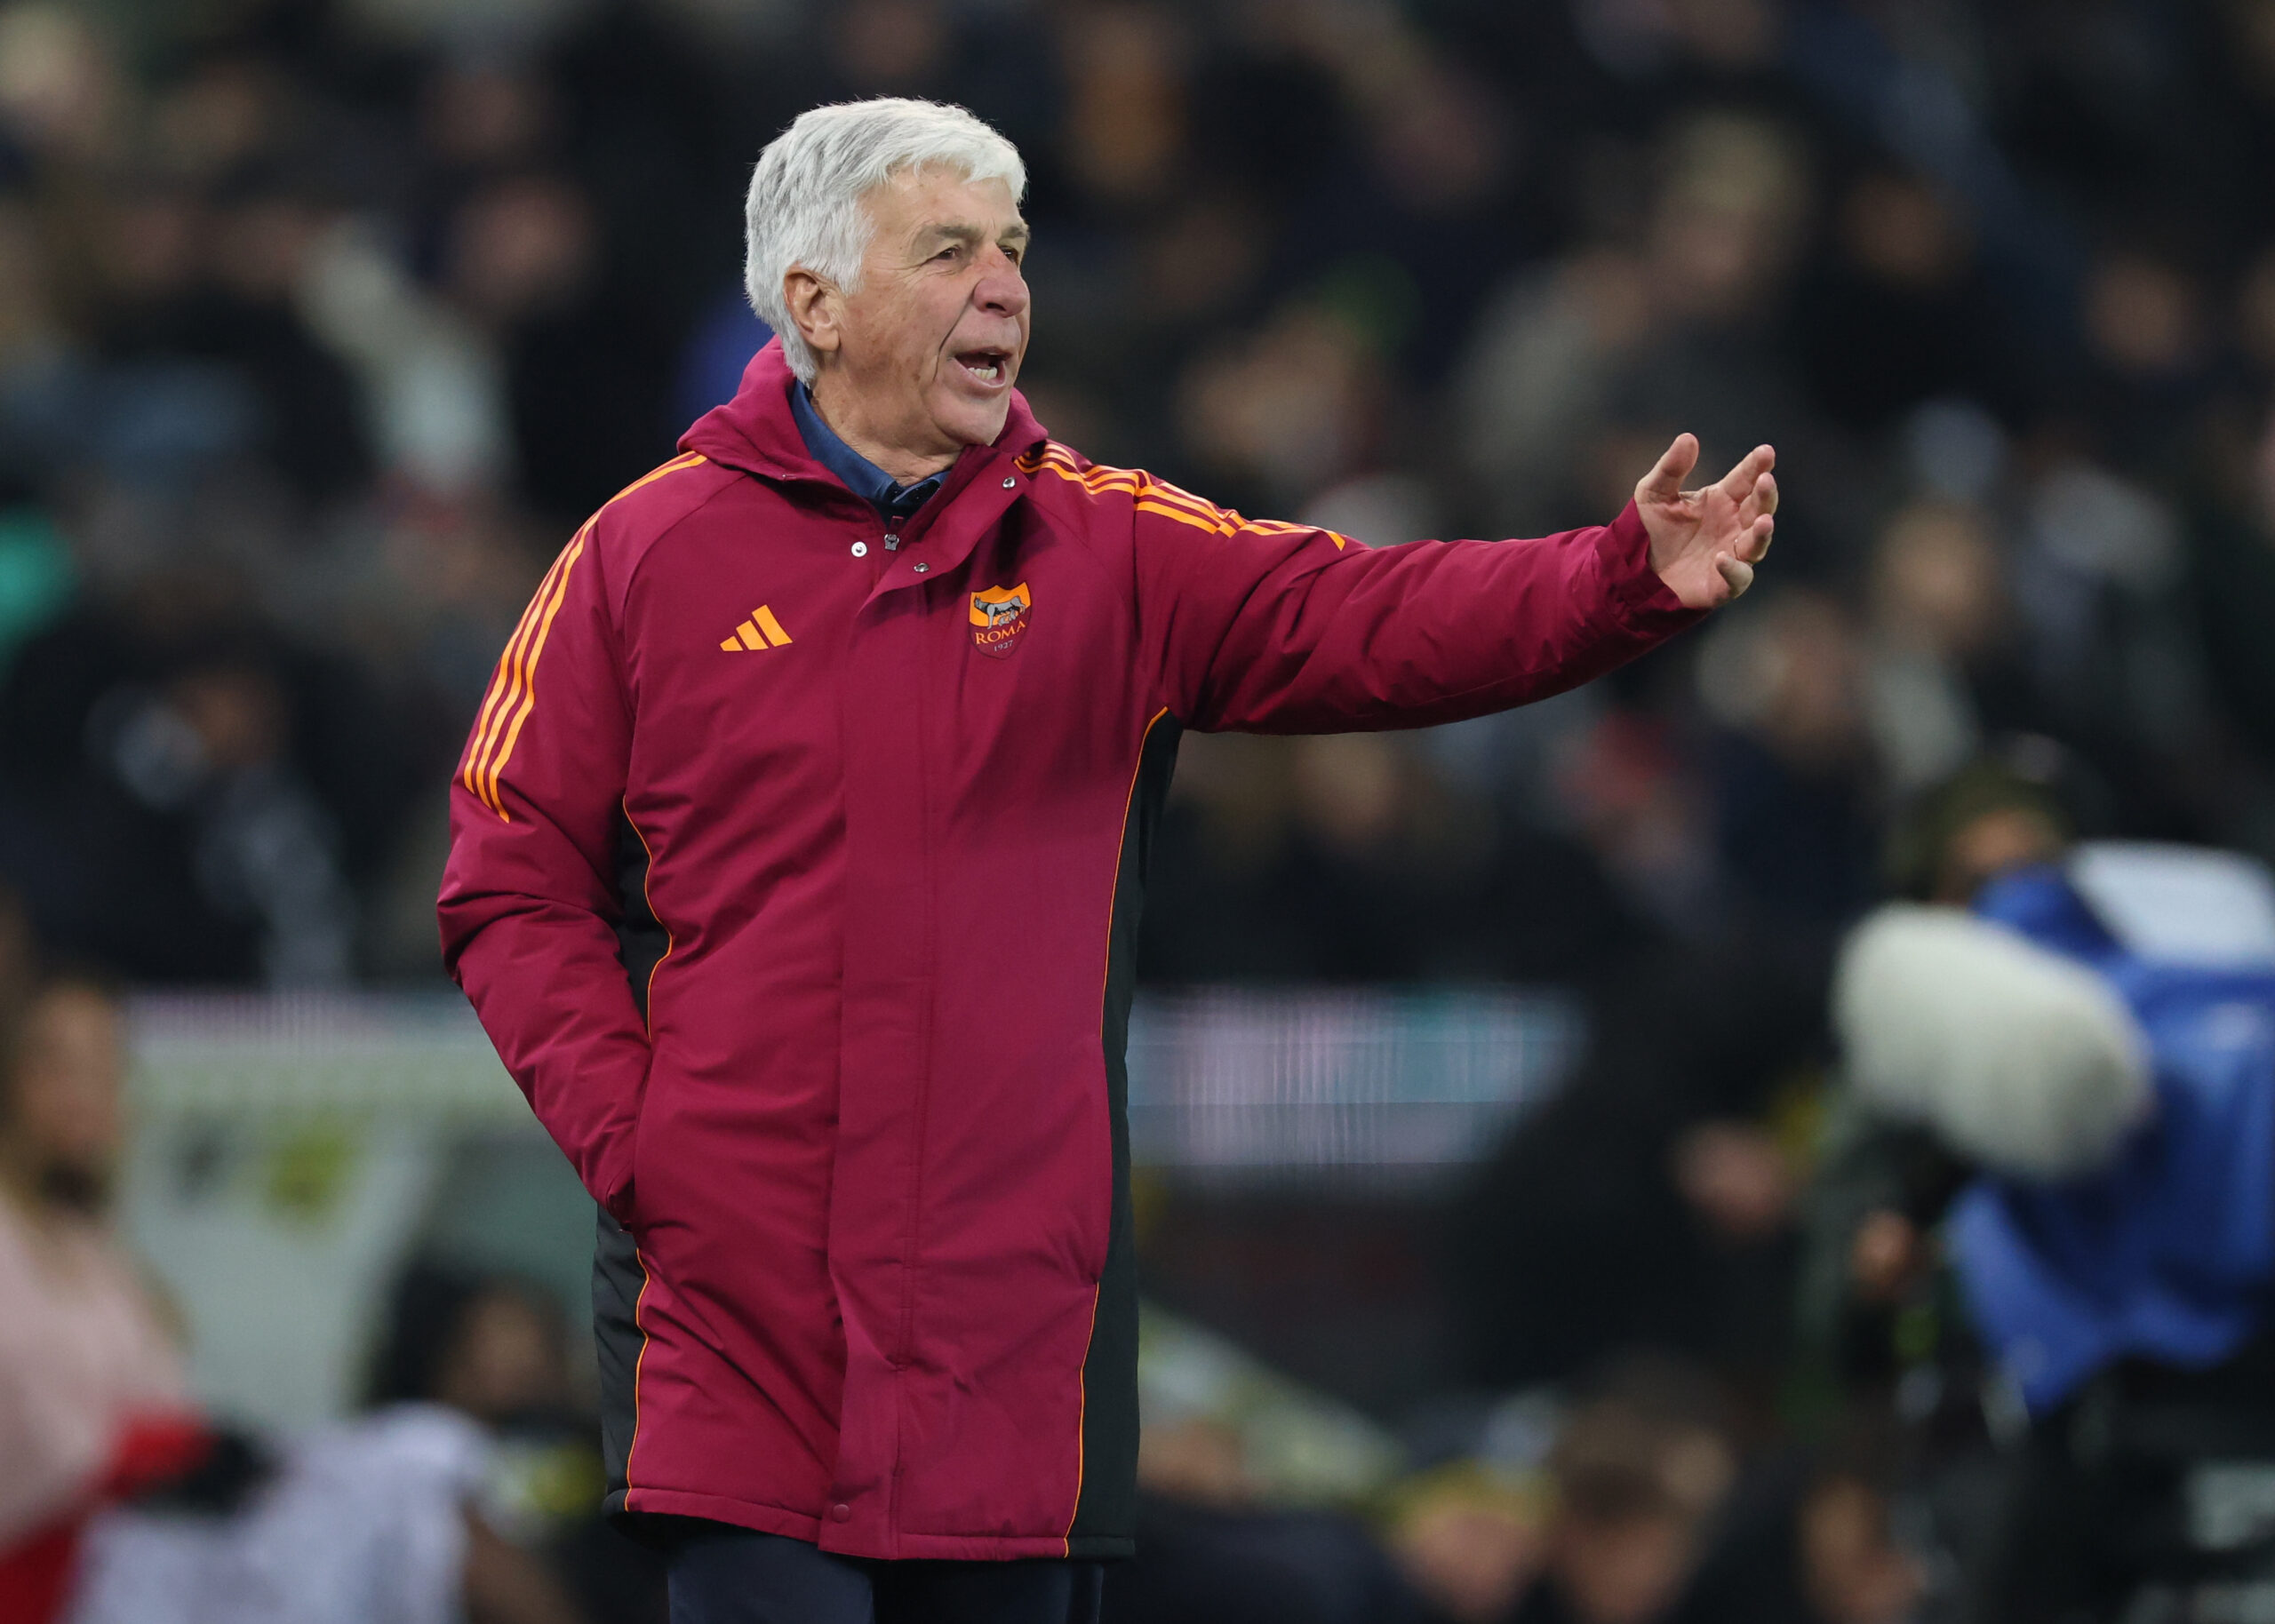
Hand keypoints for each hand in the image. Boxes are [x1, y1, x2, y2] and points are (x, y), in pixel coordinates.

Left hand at [1636, 435, 1776, 609]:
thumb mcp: (1653, 493)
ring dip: (1762, 532)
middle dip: (1765, 494)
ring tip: (1763, 520)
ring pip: (1757, 543)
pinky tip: (1721, 557)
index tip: (1766, 451)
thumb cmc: (1649, 529)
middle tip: (1766, 479)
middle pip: (1759, 507)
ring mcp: (1731, 554)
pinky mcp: (1723, 584)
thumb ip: (1671, 468)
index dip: (1756, 465)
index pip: (1745, 479)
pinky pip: (1737, 577)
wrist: (1633, 570)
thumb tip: (1688, 437)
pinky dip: (1733, 569)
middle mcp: (1733, 525)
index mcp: (1722, 500)